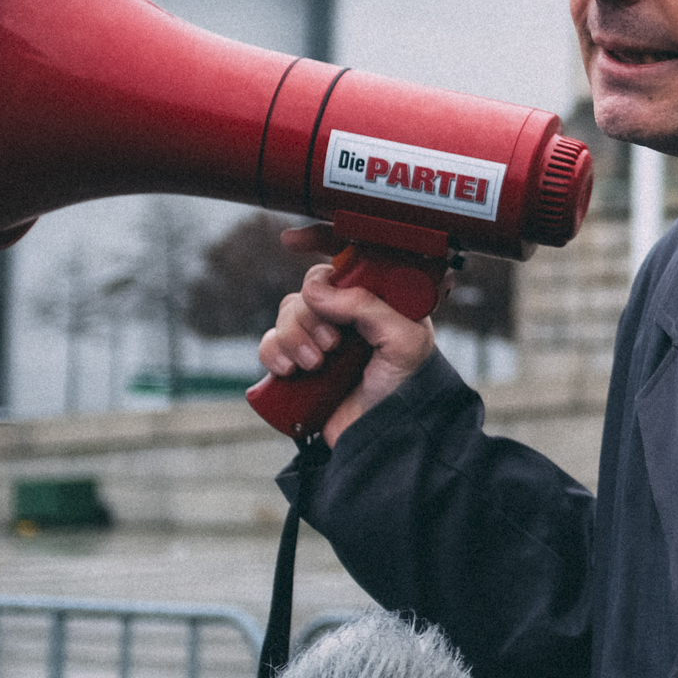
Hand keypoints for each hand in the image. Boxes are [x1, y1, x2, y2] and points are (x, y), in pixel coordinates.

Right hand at [256, 224, 438, 444]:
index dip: (318, 239)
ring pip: (288, 311)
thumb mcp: (403, 340)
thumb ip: (367, 306)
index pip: (349, 258)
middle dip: (312, 313)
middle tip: (332, 344)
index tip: (291, 240)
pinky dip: (272, 351)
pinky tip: (288, 370)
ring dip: (294, 335)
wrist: (386, 438)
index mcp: (380, 300)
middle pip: (312, 287)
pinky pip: (270, 342)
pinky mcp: (300, 364)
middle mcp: (350, 314)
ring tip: (316, 364)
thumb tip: (318, 289)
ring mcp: (323, 338)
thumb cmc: (406, 388)